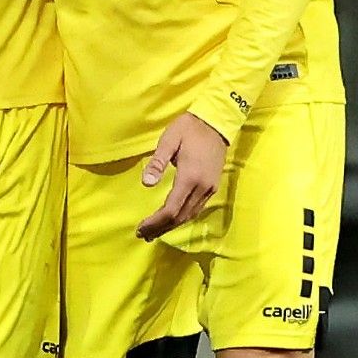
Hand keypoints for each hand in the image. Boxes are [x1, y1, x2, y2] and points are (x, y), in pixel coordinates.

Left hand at [135, 113, 227, 241]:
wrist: (216, 122)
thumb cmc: (189, 128)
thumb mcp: (169, 140)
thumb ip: (157, 162)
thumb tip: (146, 183)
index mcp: (190, 177)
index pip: (171, 209)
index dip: (155, 222)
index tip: (140, 228)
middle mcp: (202, 187)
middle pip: (180, 217)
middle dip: (161, 228)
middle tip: (143, 235)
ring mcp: (209, 188)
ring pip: (189, 215)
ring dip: (171, 226)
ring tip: (154, 232)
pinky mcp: (212, 187)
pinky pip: (196, 209)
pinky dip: (182, 217)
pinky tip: (172, 219)